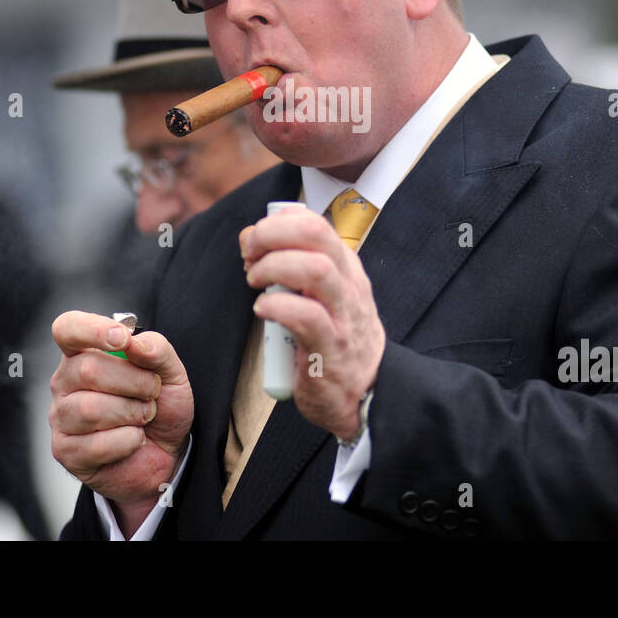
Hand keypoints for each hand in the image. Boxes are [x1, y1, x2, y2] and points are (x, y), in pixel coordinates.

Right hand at [49, 312, 193, 520]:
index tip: (122, 340)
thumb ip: (157, 349)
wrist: (167, 452)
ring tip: (143, 417)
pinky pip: (96, 444)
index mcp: (85, 352)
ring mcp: (61, 417)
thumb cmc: (161, 406)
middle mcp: (65, 381)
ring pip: (89, 409)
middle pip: (88, 369)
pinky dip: (128, 441)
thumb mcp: (171, 373)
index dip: (92, 330)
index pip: (68, 329)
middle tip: (152, 393)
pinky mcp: (65, 451)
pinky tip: (134, 439)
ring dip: (132, 413)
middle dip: (134, 382)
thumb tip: (134, 343)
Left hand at [240, 206, 384, 439]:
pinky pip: (305, 315)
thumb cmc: (335, 342)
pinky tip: (263, 310)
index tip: (255, 243)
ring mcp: (343, 315)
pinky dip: (276, 306)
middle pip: (315, 234)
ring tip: (255, 282)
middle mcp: (348, 284)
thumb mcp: (320, 296)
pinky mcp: (331, 347)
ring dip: (273, 268)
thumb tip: (250, 238)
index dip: (277, 224)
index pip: (313, 222)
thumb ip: (289, 267)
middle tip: (249, 256)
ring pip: (315, 269)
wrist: (368, 395)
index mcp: (345, 268)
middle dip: (272, 235)